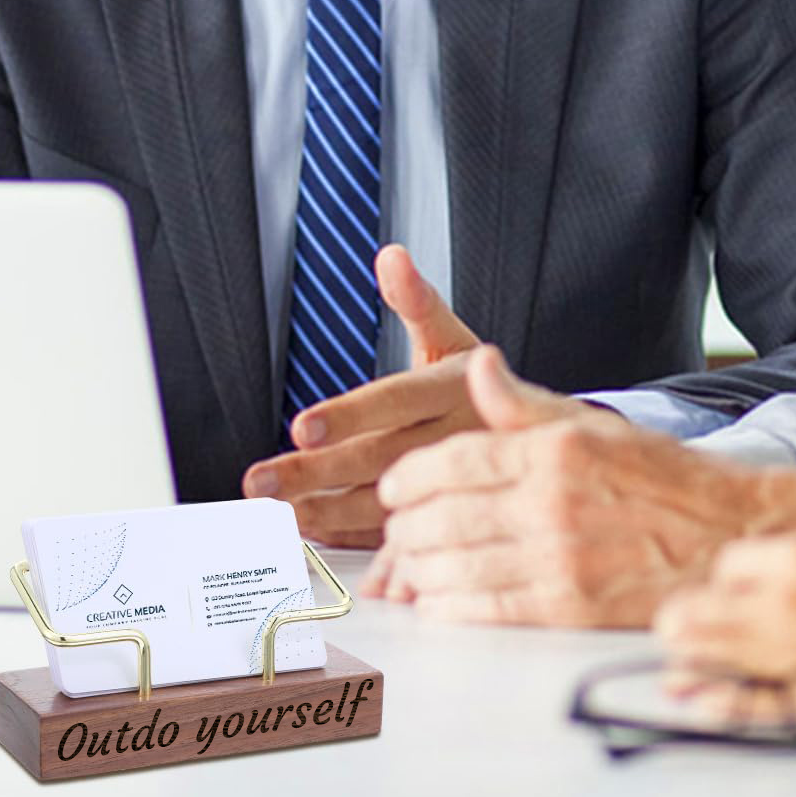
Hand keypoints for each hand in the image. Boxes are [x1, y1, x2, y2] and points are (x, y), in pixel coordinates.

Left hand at [242, 245, 563, 544]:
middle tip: (262, 480)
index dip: (350, 414)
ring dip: (325, 511)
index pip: (395, 400)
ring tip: (279, 512)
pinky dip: (352, 539)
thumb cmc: (477, 385)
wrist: (533, 437)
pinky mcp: (444, 518)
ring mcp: (449, 486)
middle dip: (315, 471)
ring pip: (382, 504)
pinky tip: (315, 536)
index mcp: (451, 388)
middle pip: (376, 457)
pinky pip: (396, 537)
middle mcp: (451, 439)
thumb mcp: (453, 337)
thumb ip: (417, 301)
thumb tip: (391, 256)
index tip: (303, 427)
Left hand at [367, 350, 795, 626]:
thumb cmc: (664, 480)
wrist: (730, 537)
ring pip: (454, 565)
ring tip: (413, 562)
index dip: (407, 478)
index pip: (451, 461)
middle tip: (397, 527)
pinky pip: (485, 608)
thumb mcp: (596, 425)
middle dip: (404, 526)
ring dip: (419, 567)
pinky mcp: (569, 608)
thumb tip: (478, 363)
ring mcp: (559, 559)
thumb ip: (526, 401)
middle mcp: (551, 503)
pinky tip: (438, 600)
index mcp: (554, 450)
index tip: (393, 487)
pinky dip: (449, 606)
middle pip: (441, 516)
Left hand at [655, 535, 795, 701]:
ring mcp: (788, 654)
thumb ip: (794, 564)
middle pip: (698, 610)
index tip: (733, 589)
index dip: (727, 578)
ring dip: (688, 653)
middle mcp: (781, 603)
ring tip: (677, 657)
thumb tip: (753, 575)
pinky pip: (741, 700)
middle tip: (677, 624)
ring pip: (706, 653)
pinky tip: (694, 696)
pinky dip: (713, 698)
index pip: (727, 564)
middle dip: (686, 616)